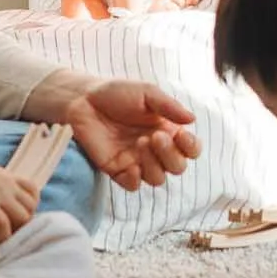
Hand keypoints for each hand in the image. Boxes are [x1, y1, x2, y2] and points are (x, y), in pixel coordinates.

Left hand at [0, 151, 40, 240]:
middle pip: (22, 217)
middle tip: (5, 234)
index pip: (2, 225)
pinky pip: (33, 189)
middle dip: (17, 230)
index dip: (3, 239)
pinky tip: (22, 208)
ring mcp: (9, 183)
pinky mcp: (13, 176)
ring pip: (30, 205)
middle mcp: (0, 192)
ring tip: (13, 223)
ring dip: (25, 217)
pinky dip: (32, 201)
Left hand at [62, 81, 200, 192]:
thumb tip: (192, 119)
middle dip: (170, 154)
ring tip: (140, 142)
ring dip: (154, 164)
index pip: (190, 149)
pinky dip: (135, 179)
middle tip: (155, 136)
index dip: (191, 147)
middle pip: (177, 167)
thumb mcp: (146, 93)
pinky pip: (132, 185)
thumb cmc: (117, 93)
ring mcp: (136, 161)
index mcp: (167, 131)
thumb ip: (169, 106)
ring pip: (157, 178)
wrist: (84, 99)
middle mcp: (155, 149)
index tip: (181, 134)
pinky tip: (131, 166)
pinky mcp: (117, 169)